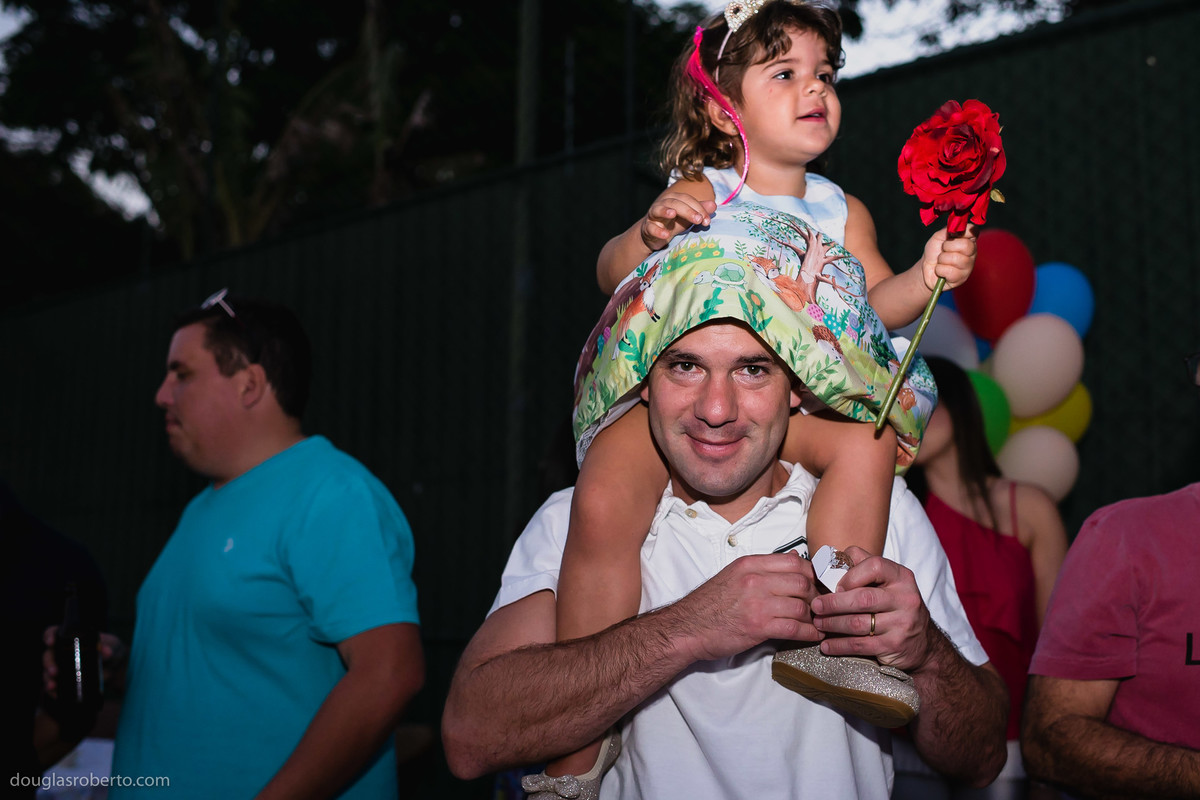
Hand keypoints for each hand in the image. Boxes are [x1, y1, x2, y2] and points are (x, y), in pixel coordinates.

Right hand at [43, 626, 126, 697]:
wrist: (116, 667)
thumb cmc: (112, 649)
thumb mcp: (112, 645)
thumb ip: (109, 647)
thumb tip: (107, 653)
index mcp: (70, 638)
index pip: (53, 633)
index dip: (49, 636)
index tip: (51, 642)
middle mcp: (61, 652)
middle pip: (48, 655)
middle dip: (48, 663)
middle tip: (55, 672)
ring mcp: (61, 667)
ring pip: (47, 672)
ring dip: (47, 679)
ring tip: (53, 686)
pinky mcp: (64, 681)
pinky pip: (54, 686)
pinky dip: (52, 691)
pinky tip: (55, 695)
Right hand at [639, 193, 716, 251]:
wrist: (654, 235)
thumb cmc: (673, 223)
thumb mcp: (688, 217)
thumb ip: (699, 210)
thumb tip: (714, 205)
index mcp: (674, 199)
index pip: (687, 200)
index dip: (698, 208)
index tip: (707, 220)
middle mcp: (663, 204)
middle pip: (675, 203)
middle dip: (687, 210)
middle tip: (698, 220)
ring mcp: (653, 216)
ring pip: (658, 210)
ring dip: (665, 211)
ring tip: (673, 214)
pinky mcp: (647, 228)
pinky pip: (651, 227)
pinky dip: (658, 231)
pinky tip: (666, 235)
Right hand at [670, 551, 820, 662]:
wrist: (687, 628)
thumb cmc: (709, 604)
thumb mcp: (734, 575)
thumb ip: (764, 568)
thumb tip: (793, 558)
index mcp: (749, 564)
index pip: (794, 561)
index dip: (810, 573)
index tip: (813, 584)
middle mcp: (755, 580)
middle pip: (802, 582)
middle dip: (814, 595)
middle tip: (816, 605)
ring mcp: (757, 603)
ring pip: (801, 605)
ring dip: (813, 616)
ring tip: (814, 622)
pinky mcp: (759, 627)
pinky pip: (795, 628)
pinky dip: (808, 633)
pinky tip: (812, 636)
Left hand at [809, 546, 932, 671]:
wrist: (922, 643)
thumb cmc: (895, 606)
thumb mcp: (887, 582)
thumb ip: (861, 566)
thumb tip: (829, 559)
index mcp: (901, 577)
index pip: (874, 566)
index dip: (850, 575)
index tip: (835, 585)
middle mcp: (905, 598)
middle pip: (863, 598)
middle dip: (834, 603)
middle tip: (815, 606)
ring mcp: (902, 624)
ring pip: (858, 623)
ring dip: (832, 624)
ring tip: (818, 623)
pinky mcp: (894, 645)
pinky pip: (860, 645)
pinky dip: (839, 645)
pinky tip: (826, 645)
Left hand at [919, 224, 976, 290]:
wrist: (925, 269)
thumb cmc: (934, 251)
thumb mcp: (939, 237)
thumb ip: (949, 230)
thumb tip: (959, 226)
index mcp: (968, 240)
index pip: (974, 231)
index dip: (964, 231)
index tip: (952, 234)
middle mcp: (972, 252)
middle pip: (966, 245)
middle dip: (948, 246)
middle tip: (943, 250)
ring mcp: (968, 266)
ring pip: (956, 259)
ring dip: (942, 259)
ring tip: (941, 261)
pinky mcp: (961, 278)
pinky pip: (950, 271)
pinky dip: (940, 270)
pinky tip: (941, 271)